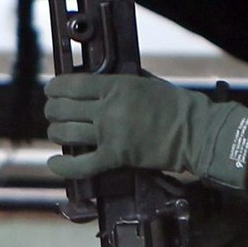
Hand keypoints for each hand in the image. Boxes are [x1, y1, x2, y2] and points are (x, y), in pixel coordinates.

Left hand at [44, 73, 247, 188]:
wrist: (195, 132)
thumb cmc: (175, 105)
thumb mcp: (145, 82)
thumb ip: (120, 82)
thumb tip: (96, 81)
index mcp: (117, 86)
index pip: (72, 84)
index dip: (55, 87)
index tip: (51, 90)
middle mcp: (109, 108)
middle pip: (63, 108)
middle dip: (53, 110)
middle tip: (54, 112)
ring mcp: (111, 134)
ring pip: (67, 133)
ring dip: (57, 132)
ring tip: (58, 131)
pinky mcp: (116, 157)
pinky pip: (80, 164)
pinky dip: (63, 165)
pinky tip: (55, 161)